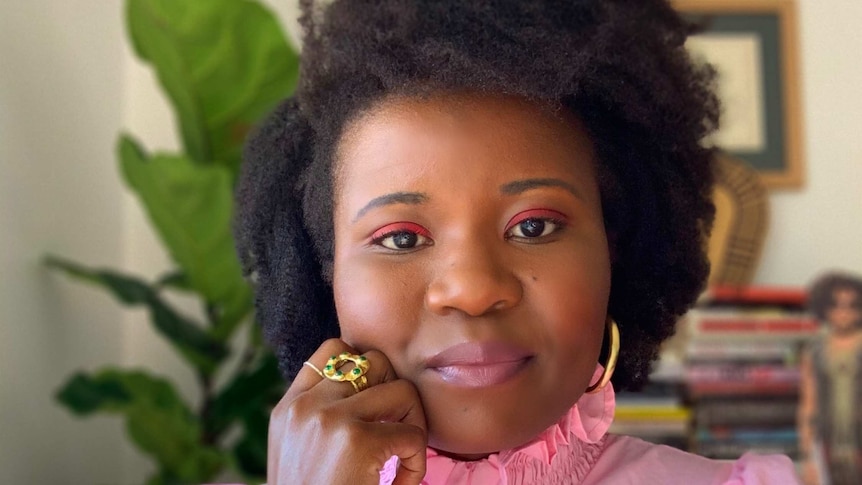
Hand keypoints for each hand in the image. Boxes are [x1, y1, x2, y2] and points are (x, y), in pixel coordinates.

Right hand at [267, 339, 427, 484]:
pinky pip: (414, 435)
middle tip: (394, 434)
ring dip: (412, 426)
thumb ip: (319, 419)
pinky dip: (417, 463)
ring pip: (402, 391)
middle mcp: (305, 406)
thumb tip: (368, 386)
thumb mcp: (298, 454)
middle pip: (375, 362)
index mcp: (288, 409)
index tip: (374, 408)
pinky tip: (399, 484)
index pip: (335, 349)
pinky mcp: (358, 439)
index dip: (367, 370)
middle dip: (395, 395)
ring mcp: (330, 418)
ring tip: (399, 461)